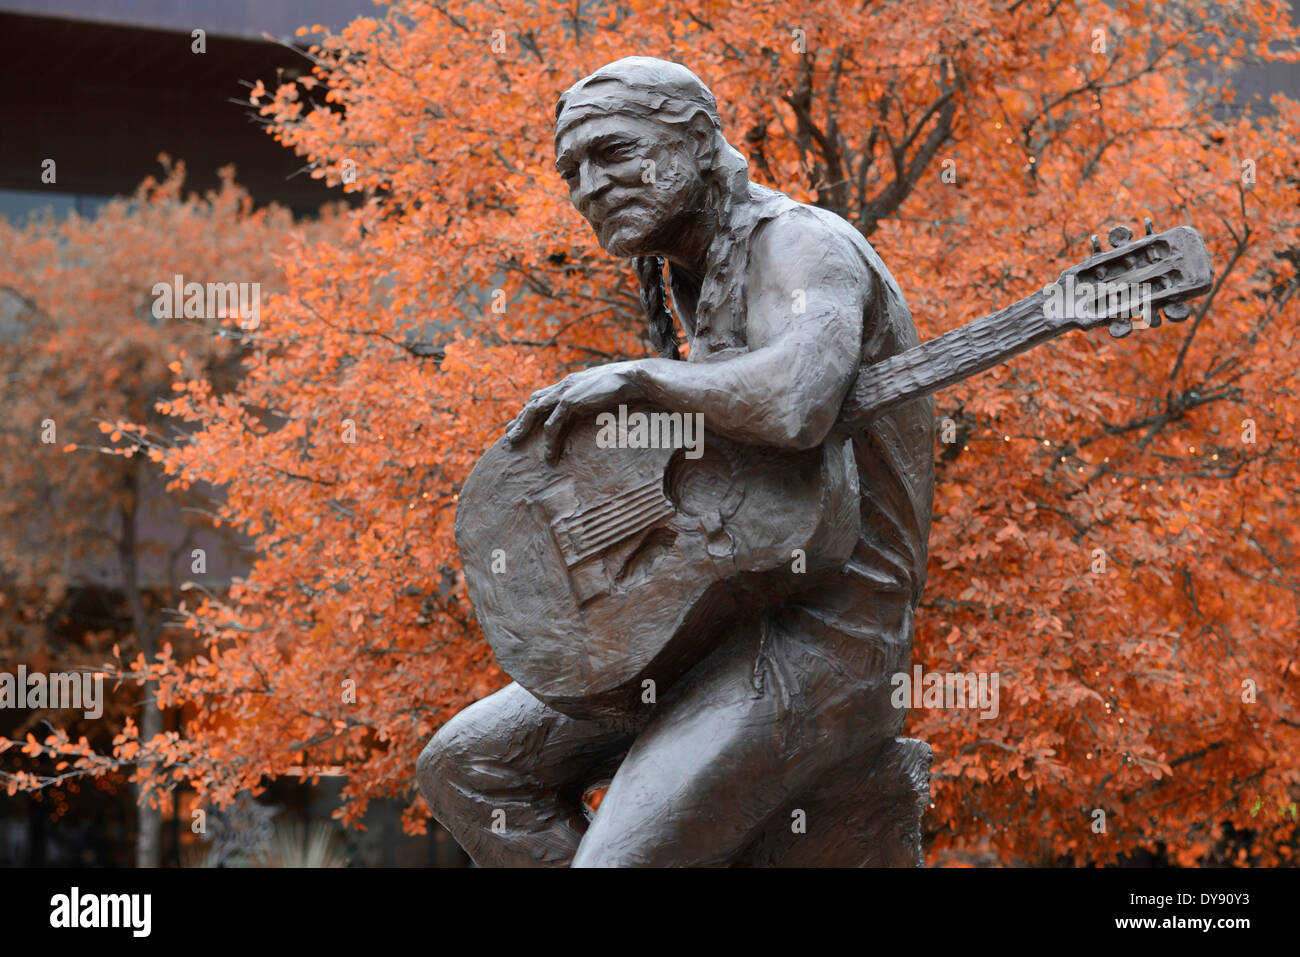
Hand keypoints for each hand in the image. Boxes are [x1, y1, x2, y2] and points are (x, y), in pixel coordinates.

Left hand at [505, 362, 636, 463]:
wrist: (634, 378)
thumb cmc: (625, 385)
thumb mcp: (603, 390)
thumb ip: (592, 396)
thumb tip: (595, 403)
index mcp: (571, 382)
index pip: (543, 394)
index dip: (531, 407)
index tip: (521, 419)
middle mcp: (564, 385)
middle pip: (534, 403)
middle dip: (520, 418)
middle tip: (508, 434)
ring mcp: (565, 392)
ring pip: (535, 411)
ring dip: (523, 427)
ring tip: (513, 443)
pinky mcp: (570, 402)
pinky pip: (553, 425)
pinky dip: (549, 441)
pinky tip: (548, 455)